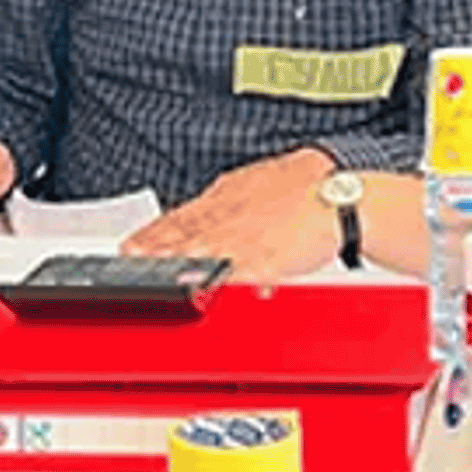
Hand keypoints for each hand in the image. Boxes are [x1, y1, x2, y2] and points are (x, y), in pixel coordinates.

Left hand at [124, 149, 336, 283]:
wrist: (344, 199)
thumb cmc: (315, 189)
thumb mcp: (270, 182)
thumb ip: (247, 203)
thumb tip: (235, 212)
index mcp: (231, 195)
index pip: (182, 215)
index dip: (154, 231)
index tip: (131, 243)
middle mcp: (232, 213)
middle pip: (183, 233)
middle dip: (152, 248)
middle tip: (126, 258)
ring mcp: (244, 236)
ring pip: (198, 250)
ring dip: (170, 263)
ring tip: (146, 274)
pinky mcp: (262, 258)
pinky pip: (230, 272)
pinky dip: (209, 281)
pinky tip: (192, 290)